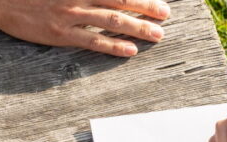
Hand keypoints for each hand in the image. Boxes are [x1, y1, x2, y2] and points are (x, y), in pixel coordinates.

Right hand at [0, 0, 169, 56]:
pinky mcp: (60, 34)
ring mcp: (69, 14)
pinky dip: (114, 45)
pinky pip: (93, 41)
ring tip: (157, 35)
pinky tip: (131, 50)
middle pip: (120, 0)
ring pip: (112, 20)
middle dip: (146, 8)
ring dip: (138, 28)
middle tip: (166, 15)